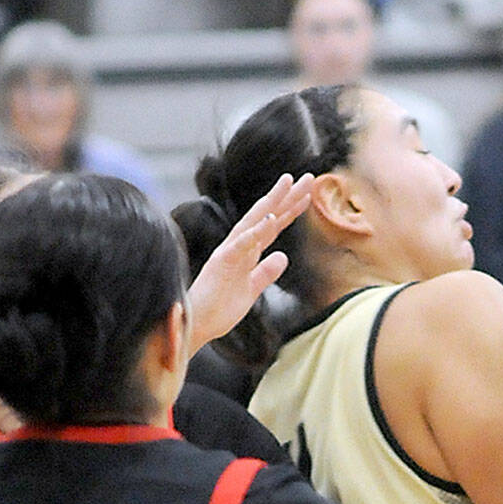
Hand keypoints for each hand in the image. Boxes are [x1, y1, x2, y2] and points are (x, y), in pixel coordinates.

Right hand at [186, 172, 314, 351]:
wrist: (195, 327)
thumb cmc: (218, 309)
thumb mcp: (251, 289)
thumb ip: (265, 272)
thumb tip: (283, 257)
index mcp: (246, 252)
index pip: (271, 226)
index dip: (289, 210)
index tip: (307, 194)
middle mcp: (238, 246)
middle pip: (266, 216)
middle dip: (287, 196)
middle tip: (308, 177)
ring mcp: (230, 252)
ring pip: (254, 221)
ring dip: (272, 202)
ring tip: (289, 183)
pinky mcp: (222, 263)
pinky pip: (241, 244)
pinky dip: (256, 231)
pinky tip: (270, 219)